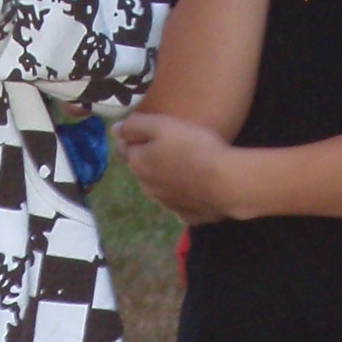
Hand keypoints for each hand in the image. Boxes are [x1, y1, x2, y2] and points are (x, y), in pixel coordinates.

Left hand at [114, 112, 246, 221]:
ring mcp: (167, 205)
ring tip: (187, 166)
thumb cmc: (194, 147)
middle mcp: (147, 187)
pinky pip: (182, 204)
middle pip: (143, 170)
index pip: (125, 149)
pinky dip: (186, 196)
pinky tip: (200, 188)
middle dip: (150, 160)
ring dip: (167, 178)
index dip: (133, 139)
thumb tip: (115, 130)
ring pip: (161, 188)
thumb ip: (136, 125)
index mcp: (139, 164)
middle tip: (171, 147)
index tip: (145, 131)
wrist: (227, 183)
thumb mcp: (163, 125)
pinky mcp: (188, 216)